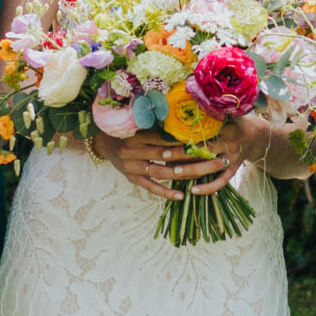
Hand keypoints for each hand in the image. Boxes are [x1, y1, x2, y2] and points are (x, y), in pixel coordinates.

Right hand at [100, 127, 246, 201]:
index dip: (185, 140)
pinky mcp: (132, 178)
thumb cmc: (126, 129)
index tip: (205, 139)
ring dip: (183, 173)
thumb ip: (158, 123)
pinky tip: (181, 195)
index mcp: (137, 134)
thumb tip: (185, 120)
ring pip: (162, 171)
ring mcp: (132, 166)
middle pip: (167, 155)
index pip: (165, 138)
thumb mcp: (138, 122)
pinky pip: (151, 187)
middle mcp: (134, 151)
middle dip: (191, 156)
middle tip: (212, 157)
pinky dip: (166, 192)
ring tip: (202, 174)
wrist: (103, 142)